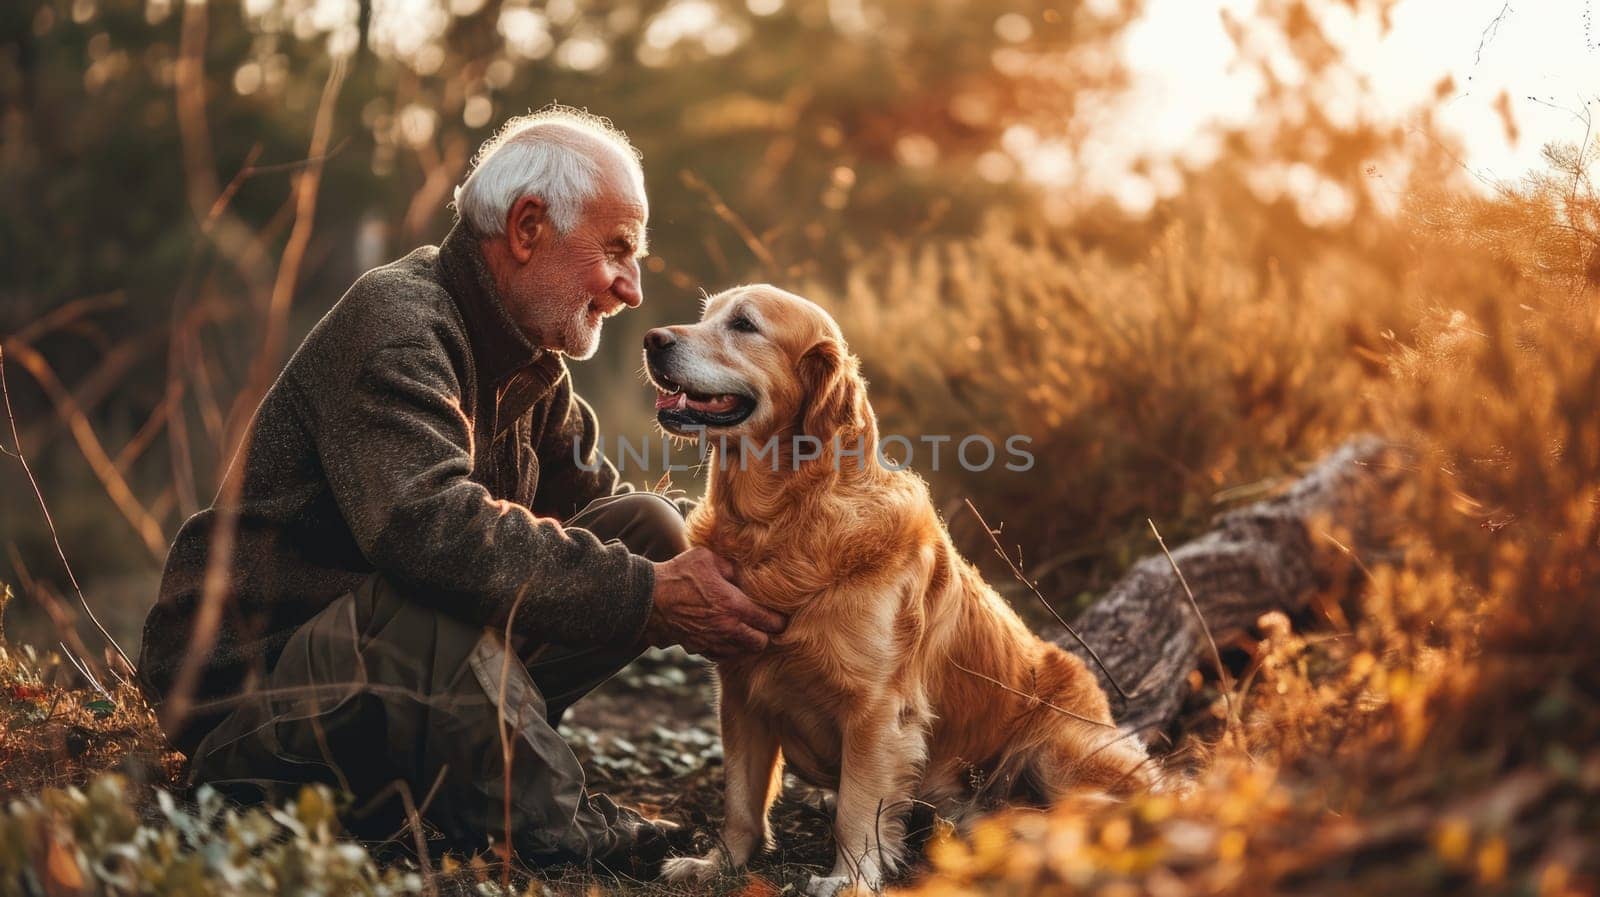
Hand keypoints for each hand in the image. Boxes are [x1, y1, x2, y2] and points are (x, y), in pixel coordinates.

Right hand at [644, 548, 785, 658]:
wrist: (649, 600)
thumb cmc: (679, 575)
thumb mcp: (708, 558)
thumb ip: (732, 567)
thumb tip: (744, 574)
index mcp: (734, 606)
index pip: (770, 622)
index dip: (779, 620)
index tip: (781, 616)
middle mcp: (727, 629)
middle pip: (761, 643)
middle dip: (765, 634)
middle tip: (763, 623)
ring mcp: (713, 642)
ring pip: (743, 652)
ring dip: (747, 643)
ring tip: (746, 630)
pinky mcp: (699, 649)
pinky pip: (723, 656)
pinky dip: (729, 649)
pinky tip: (726, 636)